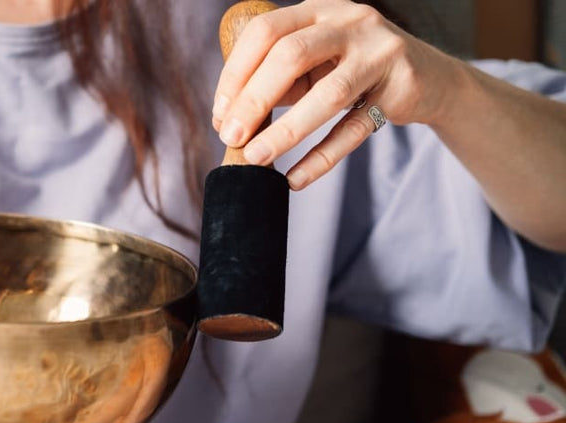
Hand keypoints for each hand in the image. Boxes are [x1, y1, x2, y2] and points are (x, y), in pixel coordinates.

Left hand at [211, 0, 458, 188]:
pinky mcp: (401, 89)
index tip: (220, 113)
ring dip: (285, 130)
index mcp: (318, 9)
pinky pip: (355, 129)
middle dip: (253, 100)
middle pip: (290, 56)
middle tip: (230, 137)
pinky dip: (321, 158)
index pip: (266, 32)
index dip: (236, 73)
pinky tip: (295, 179)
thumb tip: (228, 119)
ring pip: (328, 94)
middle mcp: (350, 22)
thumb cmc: (353, 71)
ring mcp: (380, 52)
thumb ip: (277, 81)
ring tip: (255, 159)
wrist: (429, 79)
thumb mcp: (313, 65)